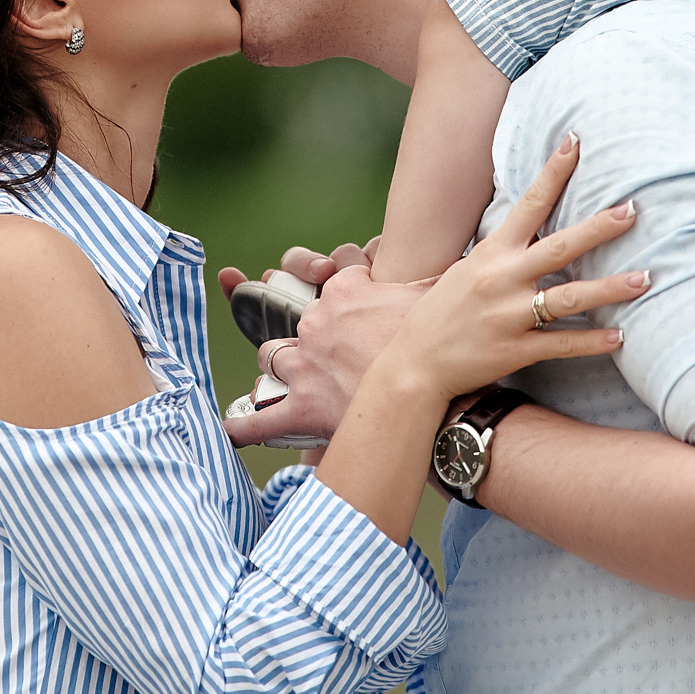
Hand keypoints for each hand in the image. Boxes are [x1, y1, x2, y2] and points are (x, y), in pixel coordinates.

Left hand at [222, 262, 423, 448]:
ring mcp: (304, 365)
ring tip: (297, 380)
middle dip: (314, 335)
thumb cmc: (437, 339)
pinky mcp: (302, 407)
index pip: (335, 274)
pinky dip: (245, 426)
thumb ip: (437, 279)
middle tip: (340, 351)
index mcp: (343, 290)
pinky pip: (261, 420)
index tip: (359, 300)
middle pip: (299, 320)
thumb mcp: (436, 296)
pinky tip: (232, 428)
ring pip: (272, 358)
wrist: (430, 389)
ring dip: (280, 368)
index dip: (348, 287)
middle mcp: (315, 322)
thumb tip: (462, 264)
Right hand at [390, 134, 648, 399]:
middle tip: (632, 210)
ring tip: (644, 278)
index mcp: (491, 253)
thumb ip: (502, 250)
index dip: (554, 172)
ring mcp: (509, 316)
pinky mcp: (515, 351)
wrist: (416, 363)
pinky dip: (592, 341)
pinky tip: (620, 337)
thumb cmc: (444, 311)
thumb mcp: (468, 268)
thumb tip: (535, 225)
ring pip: (568, 298)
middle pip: (558, 248)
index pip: (529, 204)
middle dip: (598, 228)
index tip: (576, 142)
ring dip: (609, 288)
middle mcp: (501, 279)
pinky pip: (562, 344)